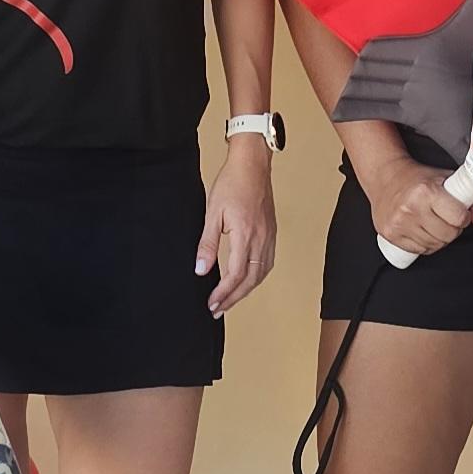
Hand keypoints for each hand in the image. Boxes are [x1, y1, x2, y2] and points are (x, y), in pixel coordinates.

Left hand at [199, 140, 276, 315]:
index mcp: (245, 234)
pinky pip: (267, 262)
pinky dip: (257, 276)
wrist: (252, 165)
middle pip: (251, 279)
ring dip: (246, 290)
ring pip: (262, 273)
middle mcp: (261, 238)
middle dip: (234, 297)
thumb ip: (207, 243)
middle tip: (218, 309)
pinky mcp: (271, 232)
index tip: (212, 303)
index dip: (224, 292)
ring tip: (231, 299)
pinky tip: (248, 280)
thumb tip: (201, 269)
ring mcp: (269, 236)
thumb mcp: (212, 212)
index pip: (236, 273)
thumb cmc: (232, 183)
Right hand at [359, 152, 472, 259]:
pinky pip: (418, 250)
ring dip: (439, 238)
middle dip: (453, 229)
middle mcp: (411, 207)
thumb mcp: (446, 179)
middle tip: (447, 219)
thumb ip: (470, 197)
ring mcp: (399, 223)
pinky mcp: (390, 233)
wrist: (385, 176)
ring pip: (434, 245)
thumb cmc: (417, 178)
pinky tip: (423, 231)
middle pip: (447, 235)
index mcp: (426, 191)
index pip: (457, 218)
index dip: (463, 218)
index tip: (460, 214)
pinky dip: (425, 244)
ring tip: (435, 224)